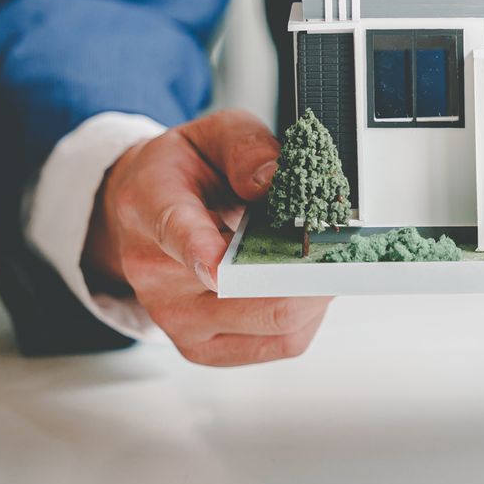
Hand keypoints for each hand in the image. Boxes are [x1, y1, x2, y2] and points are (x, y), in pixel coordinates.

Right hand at [85, 108, 332, 365]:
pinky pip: (276, 345)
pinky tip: (304, 286)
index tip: (225, 263)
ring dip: (314, 296)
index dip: (203, 250)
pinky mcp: (202, 348)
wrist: (143, 211)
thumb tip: (271, 179)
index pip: (176, 231)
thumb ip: (245, 147)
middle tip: (340, 248)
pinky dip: (306, 317)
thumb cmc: (183, 173)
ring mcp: (177, 318)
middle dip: (306, 272)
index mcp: (151, 207)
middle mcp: (155, 273)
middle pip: (245, 294)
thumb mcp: (213, 134)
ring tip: (320, 261)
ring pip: (273, 326)